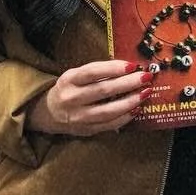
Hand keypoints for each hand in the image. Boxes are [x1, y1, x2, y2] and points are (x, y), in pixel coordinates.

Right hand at [27, 59, 152, 136]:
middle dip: (128, 83)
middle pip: (103, 90)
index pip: (92, 72)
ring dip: (130, 102)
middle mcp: (72, 98)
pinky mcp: (86, 130)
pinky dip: (125, 117)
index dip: (113, 68)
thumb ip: (97, 72)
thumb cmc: (70, 89)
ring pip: (108, 110)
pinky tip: (136, 109)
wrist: (50, 112)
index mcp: (69, 80)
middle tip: (145, 77)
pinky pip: (109, 124)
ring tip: (145, 93)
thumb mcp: (76, 76)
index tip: (132, 65)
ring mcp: (79, 117)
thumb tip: (128, 68)